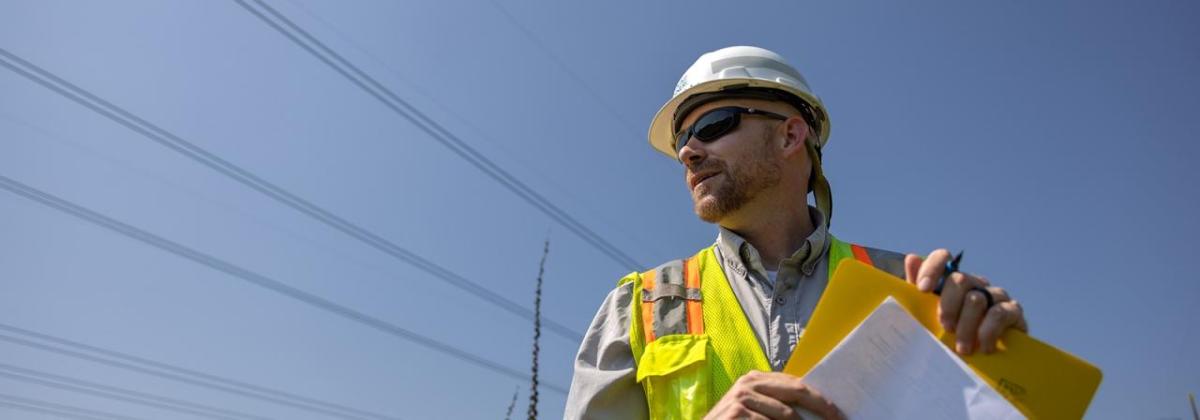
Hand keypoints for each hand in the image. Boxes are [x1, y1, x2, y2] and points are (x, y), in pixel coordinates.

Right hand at [704, 371, 843, 419]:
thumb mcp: (757, 411)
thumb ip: (779, 406)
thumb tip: (818, 410)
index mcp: (757, 379)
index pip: (797, 384)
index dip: (820, 399)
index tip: (838, 414)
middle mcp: (749, 383)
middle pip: (798, 392)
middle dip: (822, 408)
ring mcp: (742, 397)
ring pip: (787, 415)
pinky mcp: (737, 412)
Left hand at [904, 249, 1028, 354]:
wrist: (985, 363)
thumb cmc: (952, 337)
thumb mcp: (930, 318)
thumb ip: (919, 292)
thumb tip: (912, 258)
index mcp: (952, 281)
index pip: (943, 258)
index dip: (932, 268)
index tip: (922, 289)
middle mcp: (974, 283)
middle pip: (960, 280)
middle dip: (948, 305)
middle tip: (945, 328)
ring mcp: (995, 295)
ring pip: (977, 299)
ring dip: (966, 325)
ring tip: (962, 348)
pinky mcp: (1013, 311)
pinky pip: (999, 314)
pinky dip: (988, 331)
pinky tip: (983, 347)